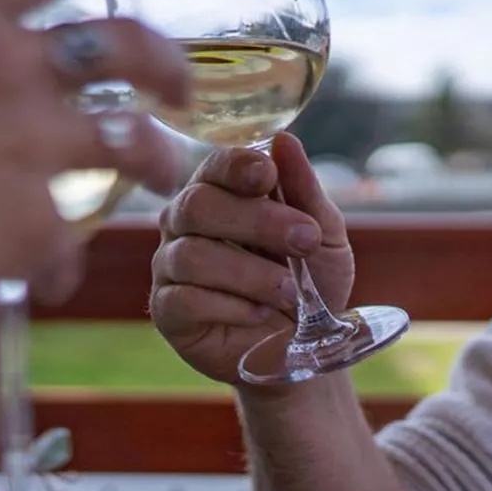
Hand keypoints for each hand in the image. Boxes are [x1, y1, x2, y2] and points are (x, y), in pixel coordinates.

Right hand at [0, 0, 189, 339]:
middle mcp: (6, 70)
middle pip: (126, 44)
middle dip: (168, 62)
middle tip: (179, 84)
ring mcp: (30, 148)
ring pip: (134, 144)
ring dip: (158, 159)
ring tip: (163, 172)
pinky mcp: (36, 228)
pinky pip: (69, 243)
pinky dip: (60, 260)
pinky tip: (44, 276)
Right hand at [150, 133, 353, 384]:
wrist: (305, 350)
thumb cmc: (311, 286)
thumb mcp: (324, 236)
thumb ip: (304, 191)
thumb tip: (284, 140)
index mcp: (221, 194)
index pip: (214, 166)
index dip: (237, 166)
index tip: (268, 175)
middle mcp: (185, 224)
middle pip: (197, 205)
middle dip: (256, 221)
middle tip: (304, 240)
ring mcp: (170, 266)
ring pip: (193, 255)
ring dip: (251, 274)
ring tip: (291, 292)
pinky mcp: (167, 311)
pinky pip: (187, 299)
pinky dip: (232, 306)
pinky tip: (259, 314)